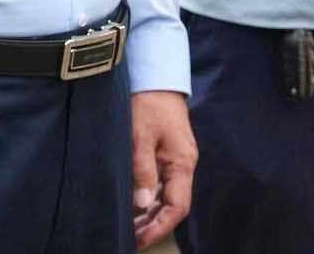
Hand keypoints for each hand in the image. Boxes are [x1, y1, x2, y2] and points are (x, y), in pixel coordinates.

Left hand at [130, 89, 194, 249]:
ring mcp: (177, 158)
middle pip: (173, 205)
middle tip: (130, 240)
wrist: (155, 75)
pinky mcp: (168, 152)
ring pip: (167, 195)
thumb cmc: (148, 102)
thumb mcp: (140, 135)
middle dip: (153, 225)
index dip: (160, 227)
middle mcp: (183, 163)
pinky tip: (135, 205)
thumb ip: (142, 170)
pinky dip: (149, 197)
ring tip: (130, 228)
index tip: (141, 240)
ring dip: (150, 213)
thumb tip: (142, 204)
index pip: (177, 206)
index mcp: (182, 161)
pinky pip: (162, 183)